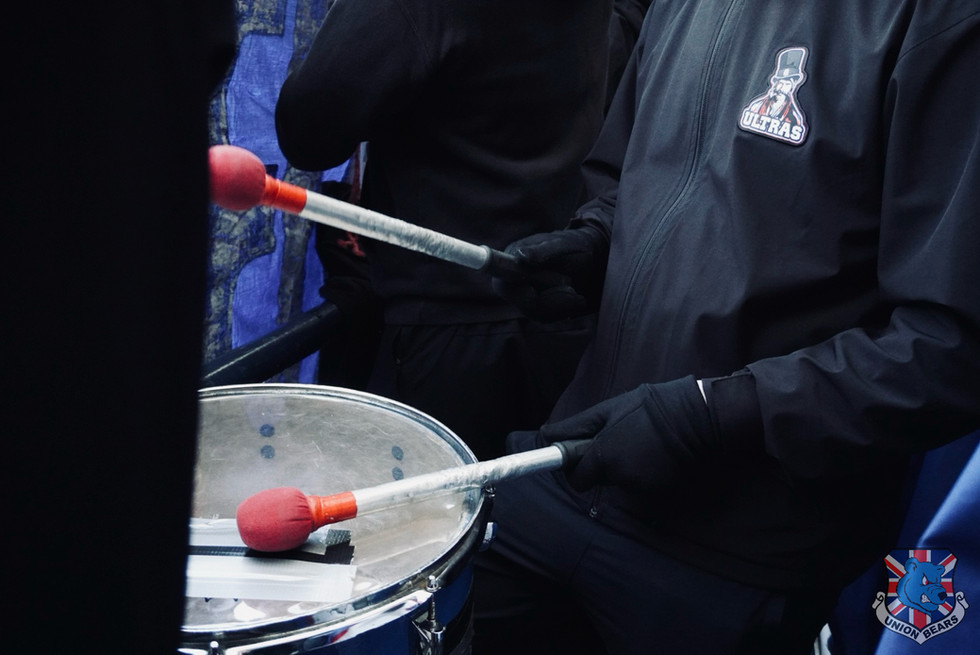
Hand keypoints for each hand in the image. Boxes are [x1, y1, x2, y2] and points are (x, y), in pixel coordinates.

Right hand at [492, 222, 607, 321]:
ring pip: (534, 311)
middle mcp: (513, 279)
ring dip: (560, 302)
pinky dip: (564, 309)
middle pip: (518, 299)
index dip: (513, 287)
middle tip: (570, 282)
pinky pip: (546, 317)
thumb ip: (541, 251)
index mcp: (512, 257)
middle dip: (547, 294)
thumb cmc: (574, 246)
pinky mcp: (536, 309)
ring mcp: (523, 296)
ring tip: (576, 289)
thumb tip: (520, 256)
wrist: (592, 261)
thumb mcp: (562, 245)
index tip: (532, 292)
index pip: (500, 277)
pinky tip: (576, 298)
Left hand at [539, 376, 716, 491]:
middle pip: (599, 480)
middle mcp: (620, 478)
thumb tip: (546, 435)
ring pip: (620, 481)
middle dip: (601, 464)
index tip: (579, 456)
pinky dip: (642, 470)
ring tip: (639, 439)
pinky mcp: (660, 489)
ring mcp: (642, 487)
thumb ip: (575, 427)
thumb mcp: (608, 409)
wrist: (697, 416)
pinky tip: (653, 451)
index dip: (576, 468)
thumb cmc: (649, 407)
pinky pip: (640, 483)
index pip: (577, 480)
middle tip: (616, 437)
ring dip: (623, 465)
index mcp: (604, 457)